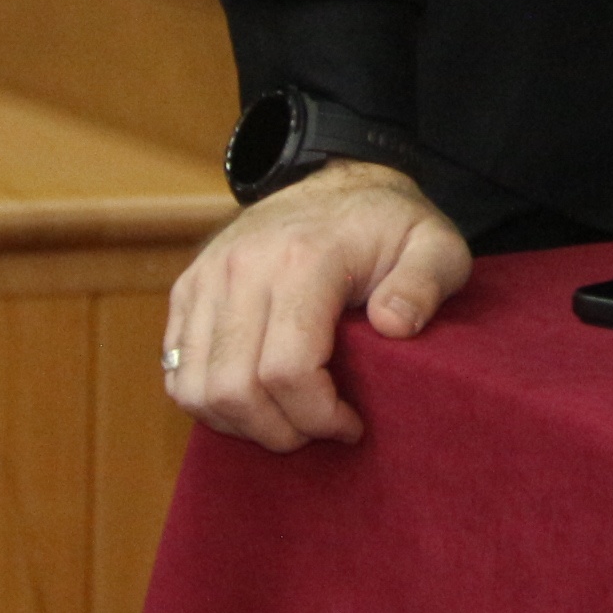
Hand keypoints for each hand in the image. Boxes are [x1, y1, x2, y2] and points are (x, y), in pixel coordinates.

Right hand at [163, 162, 471, 449]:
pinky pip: (176, 371)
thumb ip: (427, 282)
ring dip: (239, 423)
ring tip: (286, 419)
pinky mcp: (188, 289)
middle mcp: (243, 266)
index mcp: (305, 257)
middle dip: (280, 430)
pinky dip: (208, 402)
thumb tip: (394, 325)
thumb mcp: (436, 244)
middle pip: (235, 388)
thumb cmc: (389, 227)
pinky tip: (254, 400)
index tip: (350, 425)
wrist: (339, 183)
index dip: (317, 415)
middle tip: (319, 430)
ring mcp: (207, 277)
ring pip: (195, 388)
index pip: (287, 369)